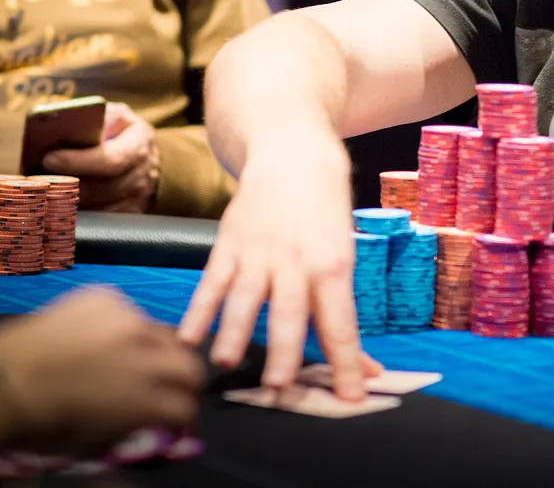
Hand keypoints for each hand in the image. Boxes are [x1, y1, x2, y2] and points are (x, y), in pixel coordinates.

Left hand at [0, 286, 202, 454]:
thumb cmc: (42, 424)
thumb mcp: (97, 441)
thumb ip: (136, 429)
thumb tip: (157, 426)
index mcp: (147, 398)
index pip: (187, 406)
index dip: (180, 416)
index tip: (170, 420)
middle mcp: (147, 354)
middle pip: (189, 364)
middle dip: (180, 380)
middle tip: (162, 388)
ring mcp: (128, 319)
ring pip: (159, 333)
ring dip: (150, 349)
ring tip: (124, 359)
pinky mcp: (105, 297)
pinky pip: (126, 312)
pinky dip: (119, 326)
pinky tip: (95, 337)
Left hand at [43, 102, 159, 211]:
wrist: (148, 158)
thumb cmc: (124, 134)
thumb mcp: (118, 116)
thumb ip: (100, 117)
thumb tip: (73, 123)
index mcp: (139, 144)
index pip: (108, 159)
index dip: (77, 161)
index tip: (49, 158)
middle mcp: (141, 174)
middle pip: (97, 188)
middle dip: (64, 184)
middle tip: (37, 179)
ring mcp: (137, 198)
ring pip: (94, 207)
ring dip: (66, 200)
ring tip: (43, 190)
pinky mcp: (129, 214)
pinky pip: (98, 219)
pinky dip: (77, 212)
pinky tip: (60, 202)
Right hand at [178, 138, 381, 398]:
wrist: (294, 157)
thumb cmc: (325, 215)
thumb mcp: (344, 258)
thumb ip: (342, 314)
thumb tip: (365, 368)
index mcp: (333, 267)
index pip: (341, 323)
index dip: (346, 362)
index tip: (352, 396)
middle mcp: (296, 262)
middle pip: (291, 313)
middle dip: (285, 351)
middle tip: (278, 389)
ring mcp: (259, 253)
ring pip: (246, 298)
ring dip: (235, 331)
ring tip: (225, 362)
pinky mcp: (229, 244)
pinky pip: (211, 282)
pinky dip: (199, 311)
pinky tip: (188, 338)